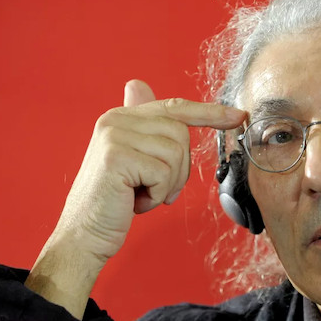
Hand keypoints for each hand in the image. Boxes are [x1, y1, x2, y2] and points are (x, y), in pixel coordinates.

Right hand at [51, 80, 245, 261]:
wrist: (83, 235)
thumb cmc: (113, 203)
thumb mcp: (133, 160)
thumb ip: (144, 129)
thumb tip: (138, 84)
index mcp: (121, 117)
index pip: (175, 107)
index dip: (209, 112)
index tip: (237, 116)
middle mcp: (115, 119)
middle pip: (181, 133)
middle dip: (180, 168)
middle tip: (157, 189)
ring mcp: (114, 136)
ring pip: (175, 153)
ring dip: (168, 183)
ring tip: (143, 195)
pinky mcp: (116, 156)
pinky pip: (163, 172)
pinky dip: (157, 194)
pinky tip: (136, 202)